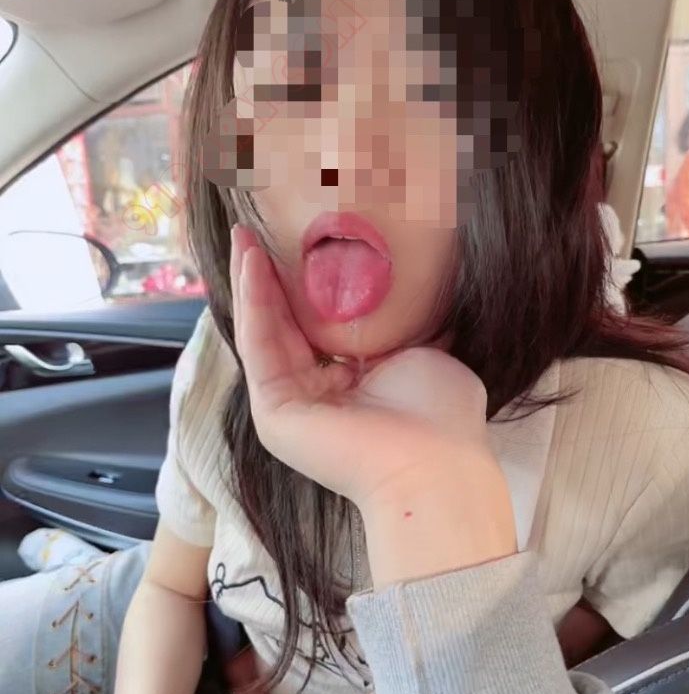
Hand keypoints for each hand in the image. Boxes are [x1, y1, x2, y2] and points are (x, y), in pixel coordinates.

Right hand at [230, 225, 491, 509]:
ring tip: (243, 235)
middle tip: (254, 230)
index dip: (302, 284)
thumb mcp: (427, 348)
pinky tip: (252, 263)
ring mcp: (290, 406)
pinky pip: (259, 347)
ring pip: (263, 332)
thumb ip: (409, 319)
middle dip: (267, 277)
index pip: (316, 328)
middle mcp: (315, 396)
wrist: (435, 463)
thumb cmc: (440, 413)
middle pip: (282, 326)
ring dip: (250, 282)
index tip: (299, 241)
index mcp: (349, 387)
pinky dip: (254, 303)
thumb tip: (424, 278)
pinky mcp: (275, 411)